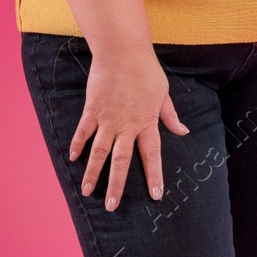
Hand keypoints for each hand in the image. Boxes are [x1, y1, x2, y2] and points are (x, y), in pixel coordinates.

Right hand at [69, 47, 190, 210]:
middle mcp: (126, 125)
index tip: (155, 195)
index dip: (154, 176)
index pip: (152, 155)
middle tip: (112, 206)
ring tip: (87, 191)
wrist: (123, 50)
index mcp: (146, 122)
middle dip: (116, 185)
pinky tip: (73, 158)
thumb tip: (183, 131)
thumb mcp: (163, 93)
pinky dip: (77, 145)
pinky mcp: (92, 109)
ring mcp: (107, 119)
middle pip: (121, 161)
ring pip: (99, 152)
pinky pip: (83, 131)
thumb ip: (170, 115)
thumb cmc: (146, 70)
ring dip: (92, 173)